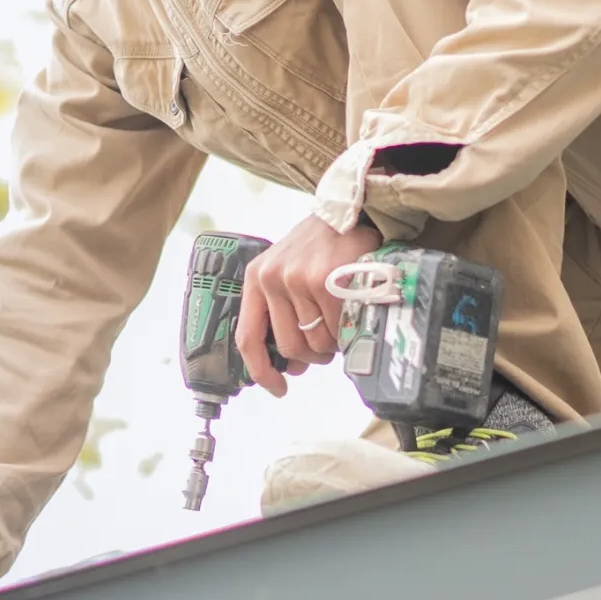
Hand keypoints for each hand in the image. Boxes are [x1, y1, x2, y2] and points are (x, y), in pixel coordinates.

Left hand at [236, 213, 380, 397]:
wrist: (347, 212)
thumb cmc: (319, 248)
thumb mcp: (287, 272)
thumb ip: (284, 312)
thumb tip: (292, 365)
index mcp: (256, 278)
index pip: (248, 337)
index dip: (261, 371)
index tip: (277, 387)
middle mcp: (272, 278)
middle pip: (289, 346)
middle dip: (311, 357)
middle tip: (326, 347)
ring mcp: (297, 279)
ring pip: (316, 341)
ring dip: (332, 343)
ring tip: (340, 324)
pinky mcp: (324, 281)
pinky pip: (336, 328)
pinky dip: (347, 330)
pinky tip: (352, 312)